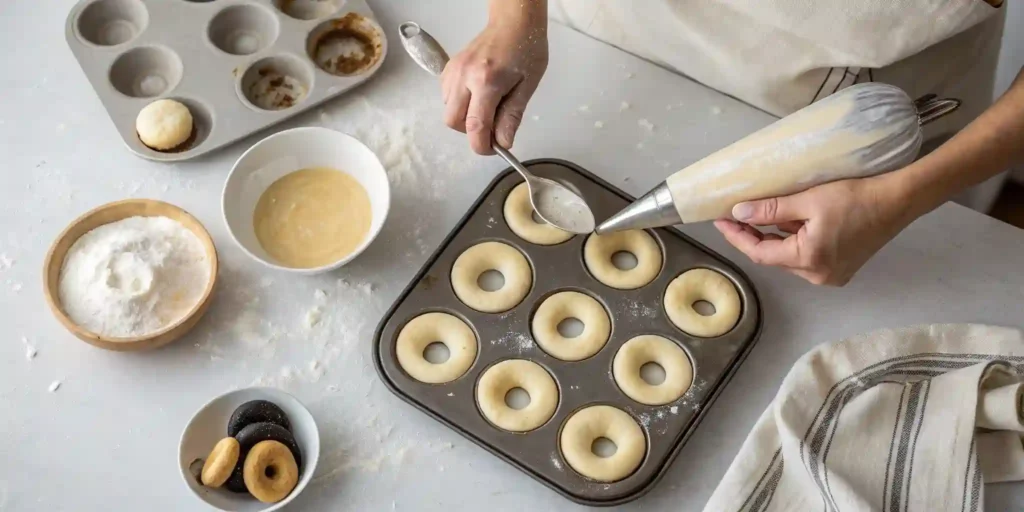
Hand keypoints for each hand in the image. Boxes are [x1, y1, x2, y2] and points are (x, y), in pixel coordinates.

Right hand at [441, 19, 547, 154]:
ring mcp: (453, 71)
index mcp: (486, 81)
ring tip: (487, 107)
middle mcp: (463, 76)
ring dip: (465, 118)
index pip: (475, 127)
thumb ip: (512, 116)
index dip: (483, 146)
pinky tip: (477, 96)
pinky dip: (460, 104)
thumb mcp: (527, 86)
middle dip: (471, 132)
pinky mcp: (449, 68)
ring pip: (448, 110)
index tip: (495, 149)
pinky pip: (447, 97)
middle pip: (453, 122)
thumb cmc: (526, 49)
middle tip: (492, 126)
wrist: (513, 22)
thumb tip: (503, 143)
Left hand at [713, 176, 913, 285]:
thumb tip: (738, 212)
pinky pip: (806, 257)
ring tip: (759, 215)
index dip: (737, 236)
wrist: (898, 200)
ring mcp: (832, 275)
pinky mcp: (842, 268)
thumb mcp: (809, 200)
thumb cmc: (856, 197)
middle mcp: (818, 275)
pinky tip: (788, 222)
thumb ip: (771, 210)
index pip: (759, 253)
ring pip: (790, 257)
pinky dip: (794, 241)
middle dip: (753, 237)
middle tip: (735, 215)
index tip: (720, 220)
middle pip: (774, 257)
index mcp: (808, 260)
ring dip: (774, 238)